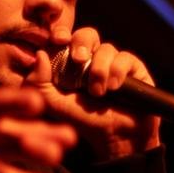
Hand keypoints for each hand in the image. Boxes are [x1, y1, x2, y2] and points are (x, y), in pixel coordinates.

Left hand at [25, 25, 160, 159]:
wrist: (115, 138)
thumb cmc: (84, 121)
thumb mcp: (55, 105)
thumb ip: (40, 83)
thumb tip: (40, 54)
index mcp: (71, 64)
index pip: (65, 38)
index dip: (61, 34)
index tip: (58, 40)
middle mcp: (93, 59)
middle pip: (86, 35)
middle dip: (81, 43)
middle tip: (79, 59)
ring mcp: (114, 63)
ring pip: (106, 48)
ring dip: (99, 70)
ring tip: (98, 93)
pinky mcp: (134, 69)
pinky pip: (125, 58)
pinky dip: (117, 72)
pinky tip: (114, 88)